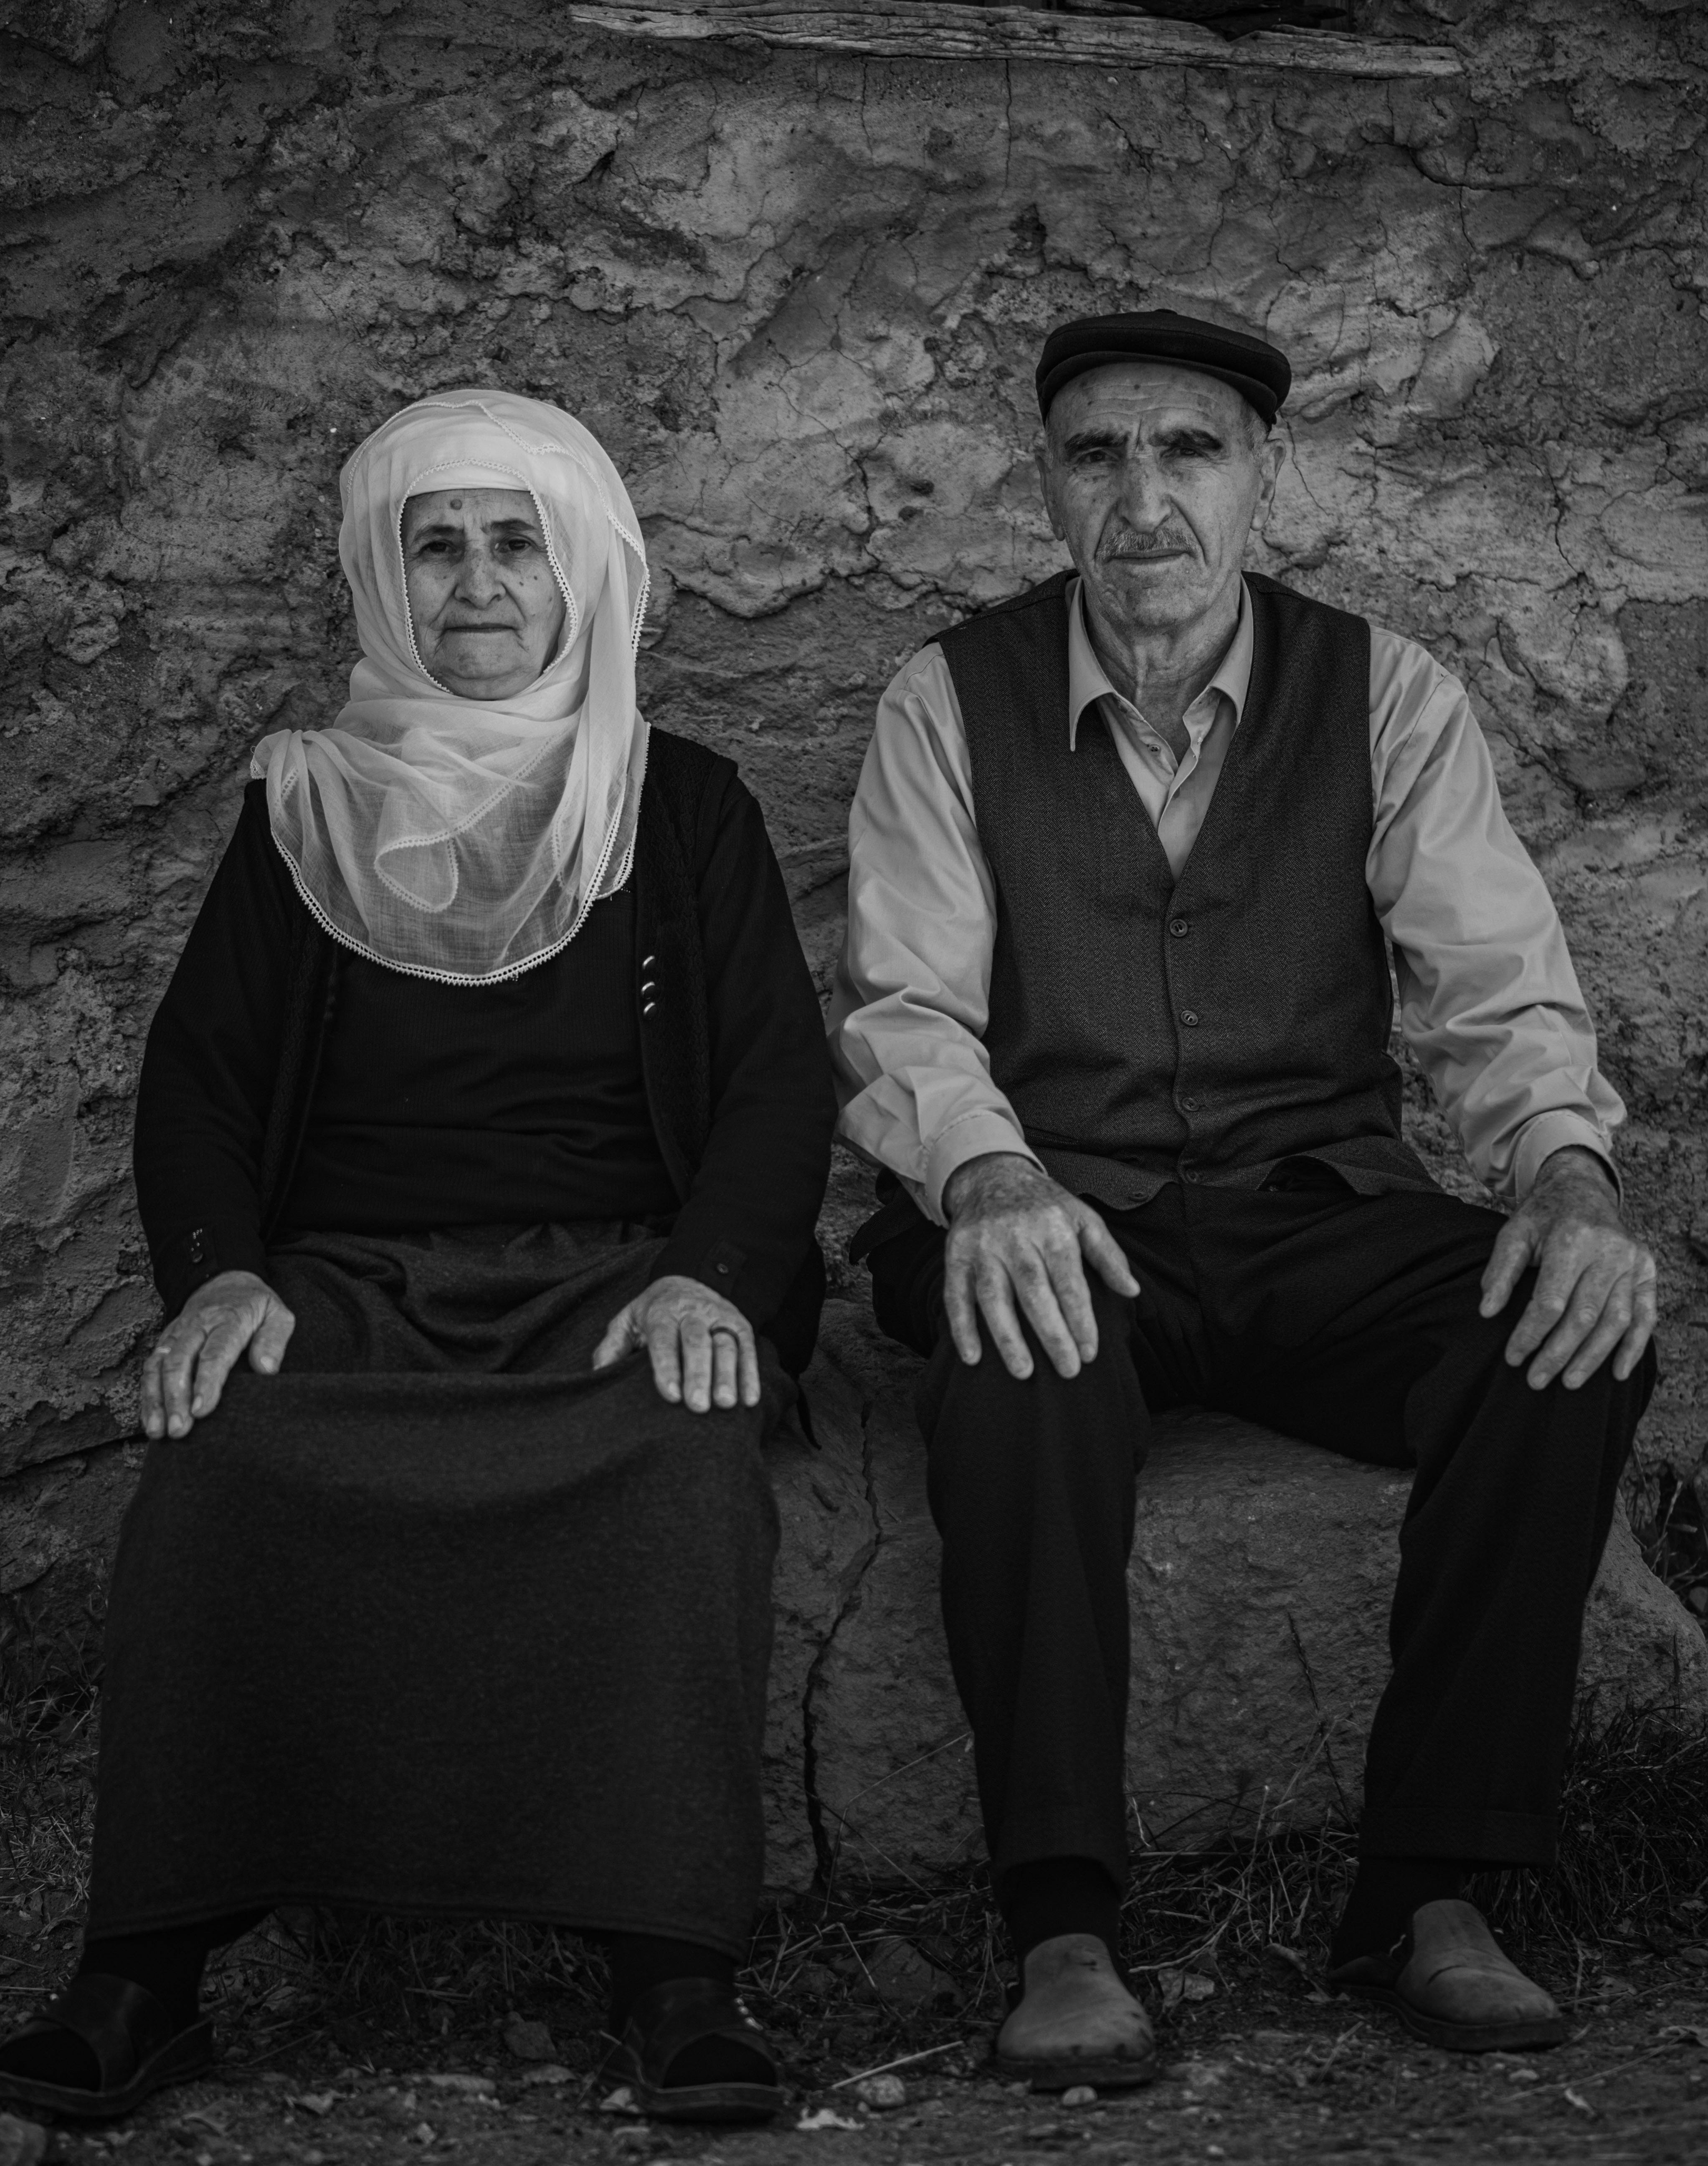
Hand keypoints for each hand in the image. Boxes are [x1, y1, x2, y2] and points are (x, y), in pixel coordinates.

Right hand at [141, 1269, 296, 1439]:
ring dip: (156, 1400)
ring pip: (159, 1366)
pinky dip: (147, 1394)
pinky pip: (151, 1367)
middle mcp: (198, 1325)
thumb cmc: (256, 1306)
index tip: (202, 1410)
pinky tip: (150, 1419)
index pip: (215, 1353)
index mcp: (229, 1319)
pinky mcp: (166, 1341)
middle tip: (180, 1429)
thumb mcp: (278, 1314)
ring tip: (158, 1431)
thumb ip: (274, 1340)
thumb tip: (266, 1369)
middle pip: (180, 1361)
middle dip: (176, 1398)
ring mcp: (178, 1333)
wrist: (224, 1281)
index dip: (206, 1383)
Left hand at [593, 1272, 760, 1413]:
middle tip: (697, 1406)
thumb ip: (612, 1347)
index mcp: (661, 1311)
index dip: (667, 1366)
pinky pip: (748, 1349)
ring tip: (725, 1404)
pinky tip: (749, 1399)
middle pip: (697, 1342)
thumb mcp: (626, 1321)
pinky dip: (750, 1374)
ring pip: (725, 1345)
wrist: (688, 1281)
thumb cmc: (652, 1313)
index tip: (670, 1394)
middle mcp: (692, 1312)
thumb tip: (598, 1376)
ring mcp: (719, 1317)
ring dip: (727, 1375)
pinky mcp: (740, 1325)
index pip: (664, 1339)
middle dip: (698, 1375)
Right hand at [942, 1152, 1138, 1380]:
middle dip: (1052, 1333)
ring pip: (993, 1295)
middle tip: (1068, 1370)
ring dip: (1007, 1336)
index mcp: (1052, 1229)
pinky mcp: (956, 1255)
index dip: (1080, 1319)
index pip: (1069, 1281)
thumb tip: (1132, 1291)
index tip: (1090, 1352)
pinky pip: (955, 1294)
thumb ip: (1108, 1255)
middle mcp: (1016, 1236)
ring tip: (1023, 1371)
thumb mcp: (1084, 1219)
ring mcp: (982, 1246)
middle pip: (1034, 1291)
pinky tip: (972, 1357)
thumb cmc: (1045, 1206)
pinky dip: (961, 1327)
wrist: (993, 1177)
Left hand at [1479, 1146, 1655, 1389]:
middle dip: (1558, 1353)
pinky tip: (1617, 1373)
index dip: (1530, 1334)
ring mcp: (1634, 1262)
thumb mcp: (1514, 1233)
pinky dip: (1634, 1347)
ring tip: (1568, 1382)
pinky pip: (1647, 1316)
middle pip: (1584, 1316)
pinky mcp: (1648, 1270)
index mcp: (1573, 1238)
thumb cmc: (1543, 1217)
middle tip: (1536, 1381)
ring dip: (1592, 1357)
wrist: (1582, 1190)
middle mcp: (1610, 1251)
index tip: (1513, 1358)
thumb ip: (1500, 1272)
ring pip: (1617, 1321)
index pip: (1551, 1301)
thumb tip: (1486, 1312)